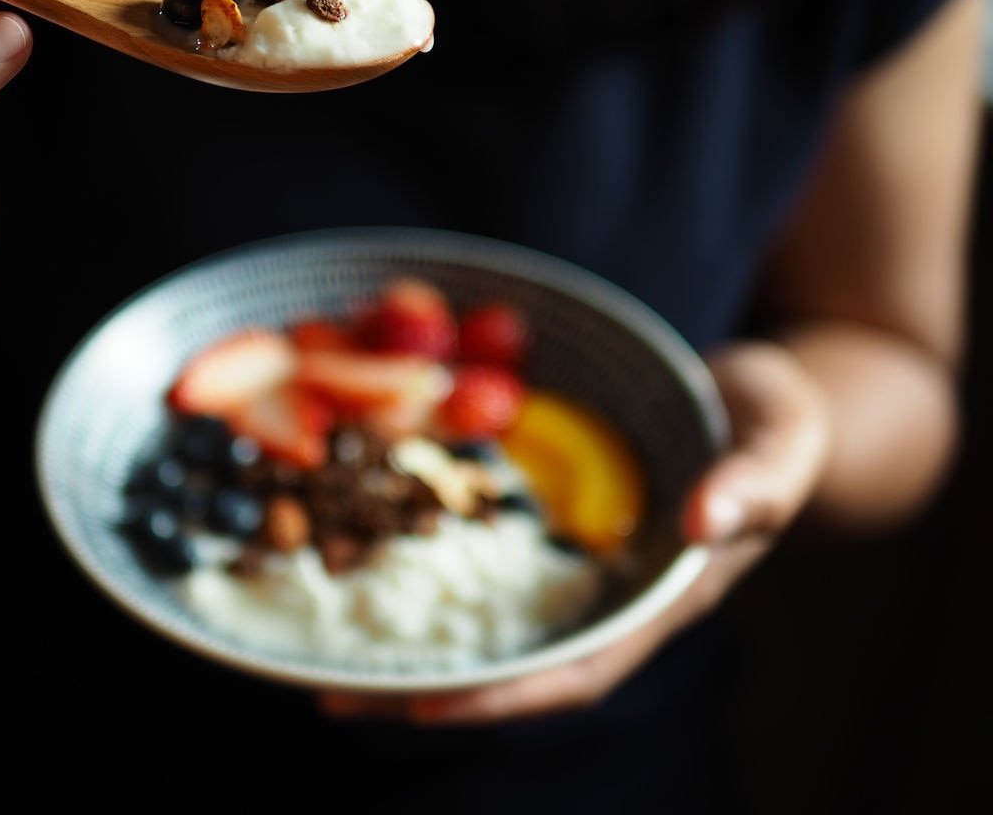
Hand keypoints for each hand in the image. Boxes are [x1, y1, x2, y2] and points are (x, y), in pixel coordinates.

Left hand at [317, 339, 830, 724]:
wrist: (757, 397)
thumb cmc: (777, 424)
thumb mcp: (782, 440)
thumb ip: (758, 482)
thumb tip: (710, 517)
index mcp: (659, 598)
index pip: (577, 671)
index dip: (504, 696)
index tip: (423, 706)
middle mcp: (607, 592)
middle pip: (511, 661)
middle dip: (427, 686)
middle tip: (331, 693)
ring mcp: (577, 561)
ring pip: (486, 618)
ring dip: (411, 639)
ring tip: (322, 644)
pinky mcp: (555, 522)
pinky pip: (484, 556)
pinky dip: (427, 567)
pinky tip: (368, 550)